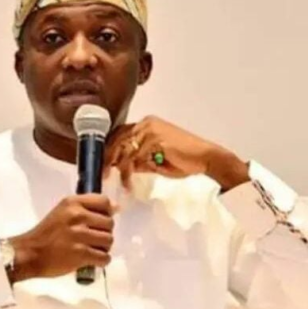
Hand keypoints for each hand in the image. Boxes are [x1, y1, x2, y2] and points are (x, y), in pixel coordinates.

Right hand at [7, 194, 114, 281]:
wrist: (29, 254)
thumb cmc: (46, 233)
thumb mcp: (62, 212)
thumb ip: (86, 208)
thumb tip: (116, 208)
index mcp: (72, 203)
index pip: (104, 202)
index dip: (106, 213)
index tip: (100, 222)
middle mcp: (77, 216)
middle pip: (109, 223)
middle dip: (104, 233)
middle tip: (92, 239)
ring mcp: (79, 235)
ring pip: (109, 241)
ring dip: (103, 248)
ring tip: (91, 250)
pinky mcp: (81, 254)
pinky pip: (105, 257)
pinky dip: (101, 261)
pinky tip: (92, 260)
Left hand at [103, 116, 249, 191]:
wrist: (206, 159)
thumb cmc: (184, 159)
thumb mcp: (155, 159)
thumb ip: (139, 159)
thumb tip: (122, 166)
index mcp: (146, 124)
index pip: (119, 134)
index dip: (108, 149)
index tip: (101, 165)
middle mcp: (146, 123)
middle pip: (117, 139)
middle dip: (107, 158)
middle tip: (103, 175)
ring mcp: (151, 130)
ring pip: (124, 149)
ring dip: (120, 170)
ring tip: (122, 184)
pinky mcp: (155, 140)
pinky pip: (134, 158)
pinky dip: (129, 173)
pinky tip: (130, 184)